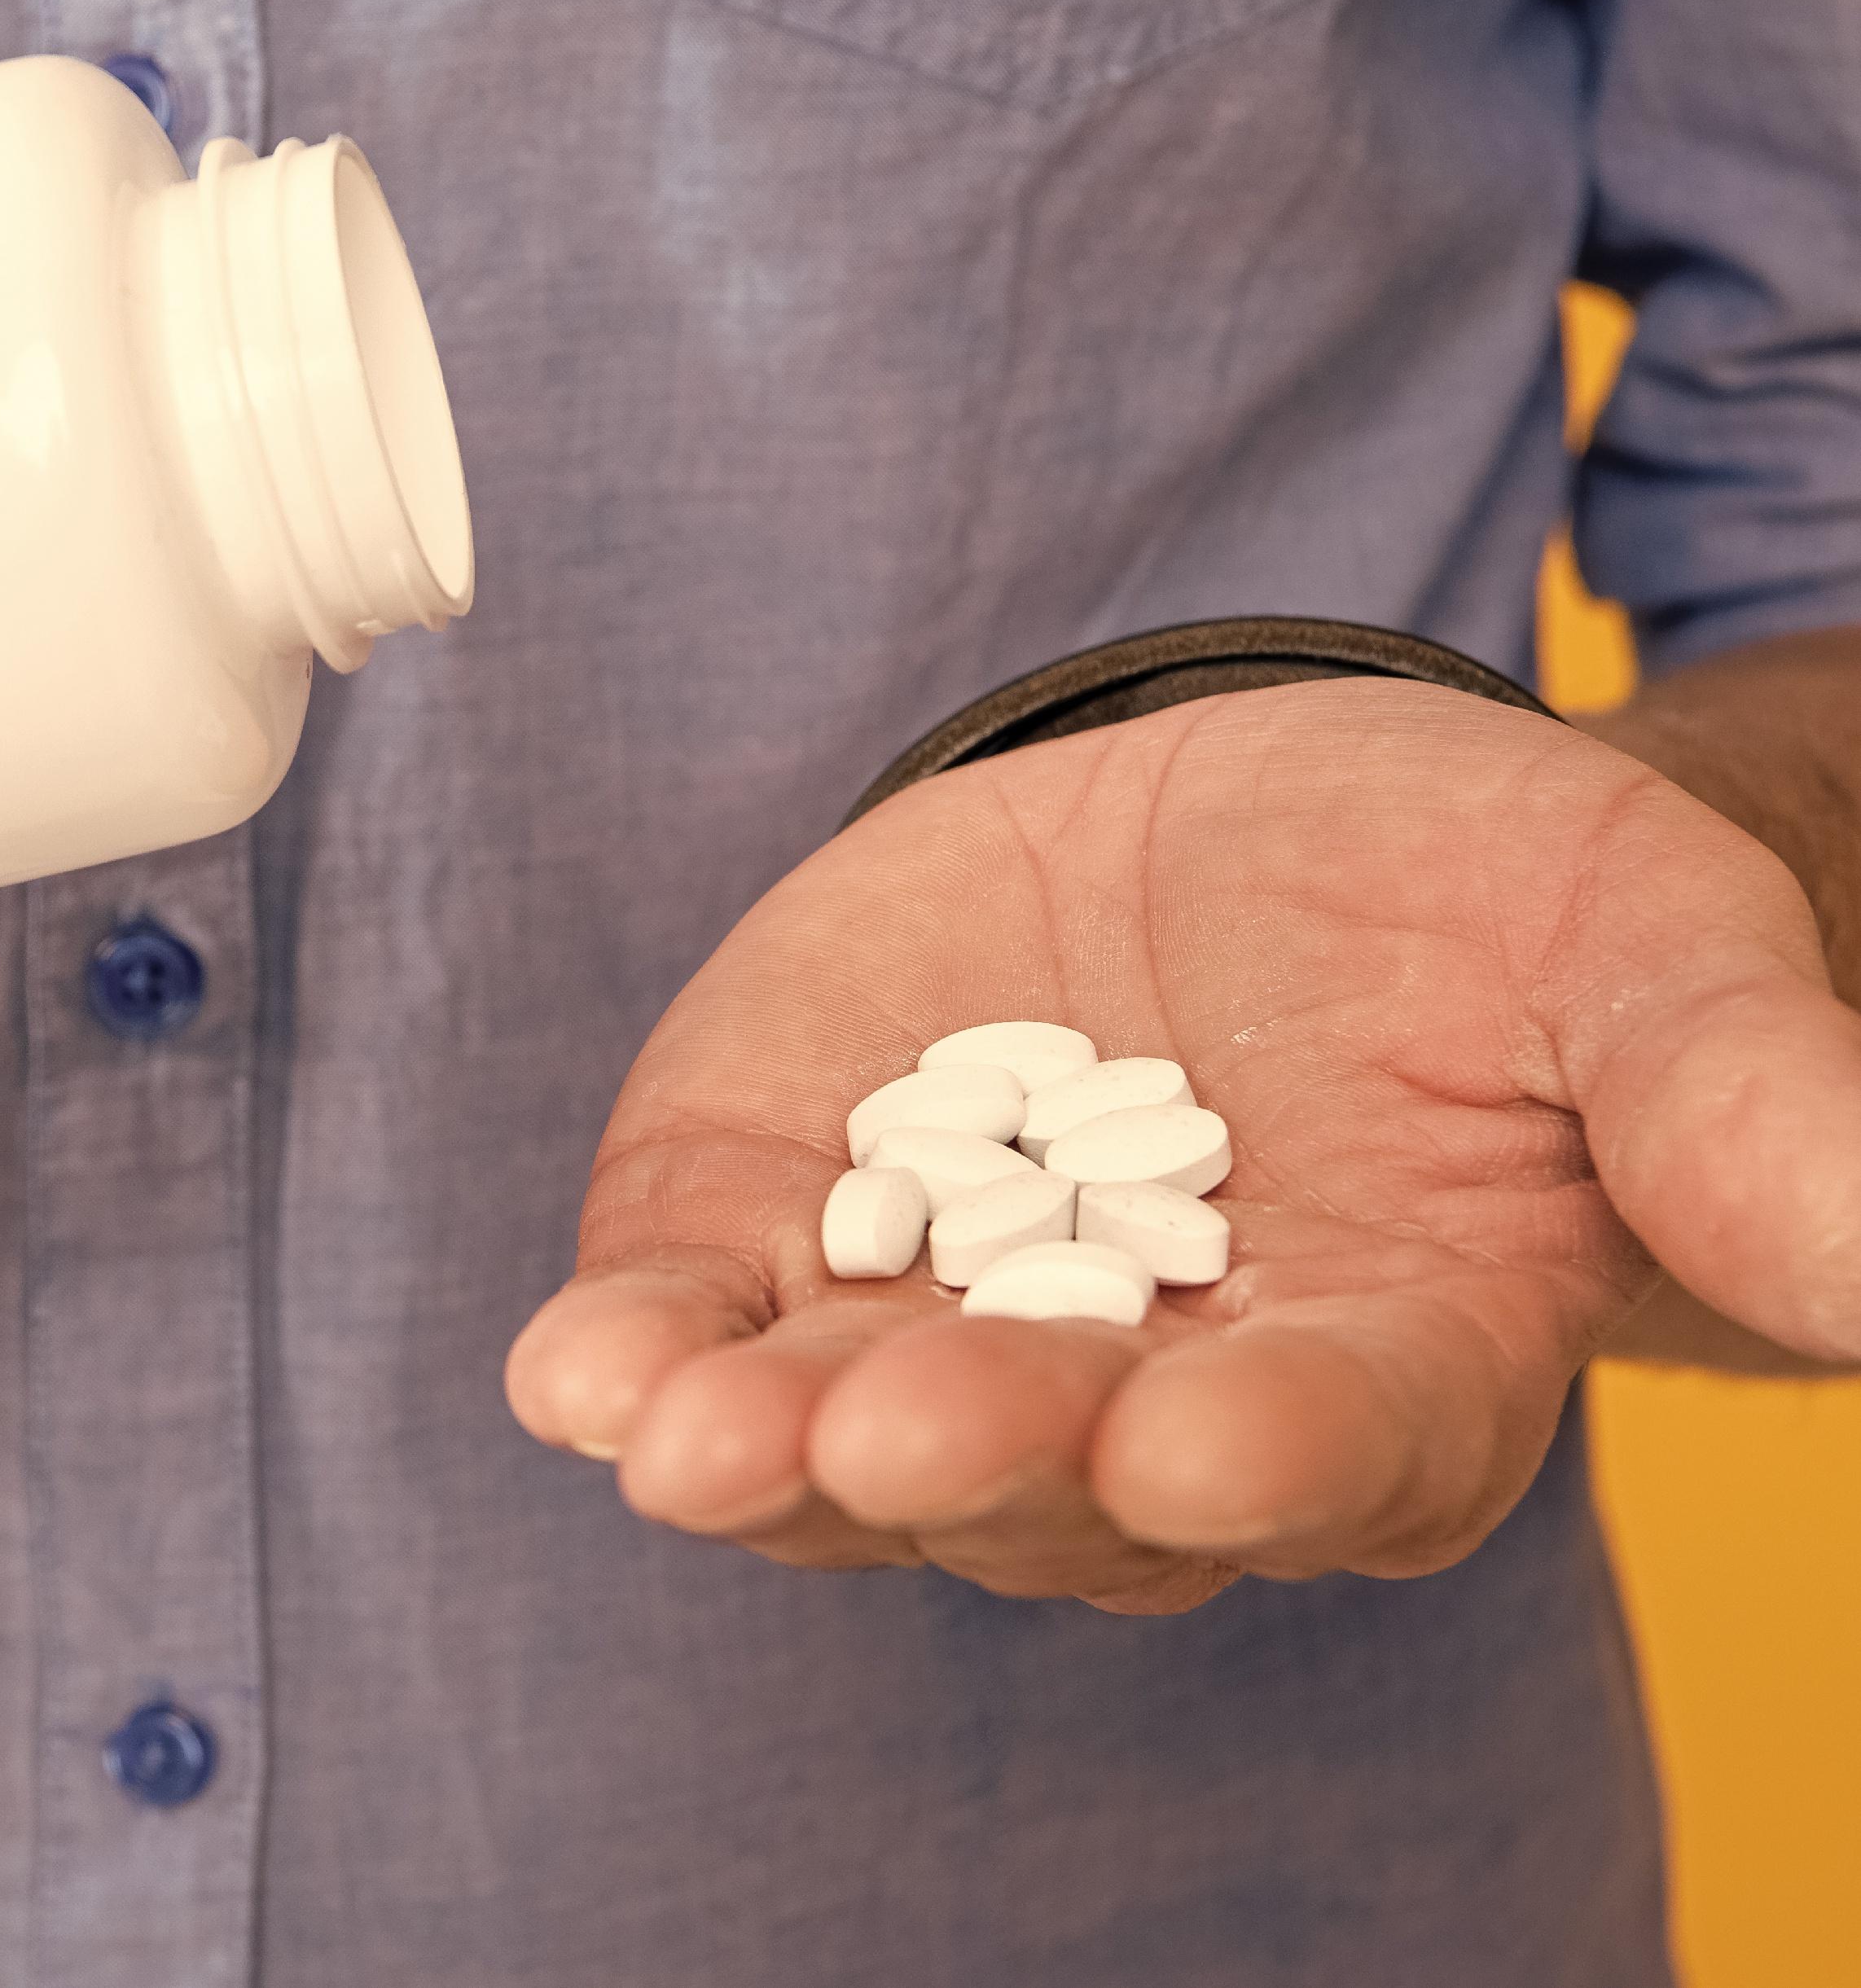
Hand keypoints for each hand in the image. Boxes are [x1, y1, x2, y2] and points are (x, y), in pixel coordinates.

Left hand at [505, 678, 1860, 1611]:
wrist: (1256, 840)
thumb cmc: (1481, 908)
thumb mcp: (1633, 952)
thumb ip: (1739, 1107)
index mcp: (1392, 1365)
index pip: (1340, 1444)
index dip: (1274, 1451)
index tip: (1206, 1441)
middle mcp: (1158, 1403)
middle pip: (1065, 1479)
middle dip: (981, 1455)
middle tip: (898, 1436)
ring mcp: (948, 1331)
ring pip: (854, 1445)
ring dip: (766, 1448)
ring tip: (678, 1430)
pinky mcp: (790, 1231)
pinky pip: (706, 1320)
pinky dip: (637, 1349)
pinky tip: (580, 1365)